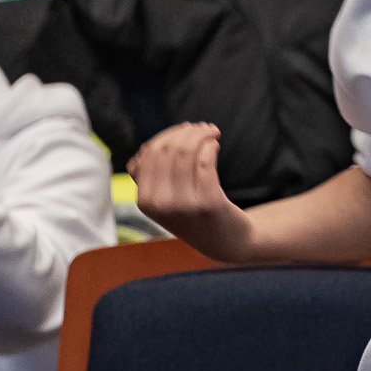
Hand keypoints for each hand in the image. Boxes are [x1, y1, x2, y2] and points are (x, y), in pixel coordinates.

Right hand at [130, 122, 257, 262]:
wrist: (226, 242)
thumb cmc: (195, 214)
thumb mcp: (164, 201)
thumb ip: (151, 178)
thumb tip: (146, 148)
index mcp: (144, 201)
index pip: (149, 153)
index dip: (168, 135)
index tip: (185, 130)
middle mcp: (160, 204)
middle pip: (167, 149)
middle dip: (186, 132)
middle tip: (203, 128)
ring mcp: (183, 205)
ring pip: (186, 152)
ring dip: (201, 135)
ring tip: (212, 133)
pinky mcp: (208, 203)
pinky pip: (205, 161)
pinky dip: (210, 146)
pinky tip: (215, 145)